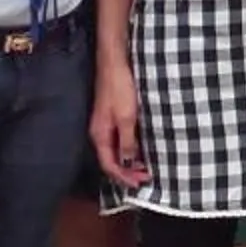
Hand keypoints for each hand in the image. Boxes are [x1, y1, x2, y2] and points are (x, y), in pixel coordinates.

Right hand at [93, 64, 146, 189]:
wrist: (115, 63)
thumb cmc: (119, 88)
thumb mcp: (126, 117)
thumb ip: (127, 141)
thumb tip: (128, 164)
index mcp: (100, 136)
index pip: (109, 165)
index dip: (124, 176)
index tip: (140, 183)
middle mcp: (100, 133)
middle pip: (111, 160)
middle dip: (127, 172)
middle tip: (146, 178)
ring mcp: (105, 125)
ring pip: (115, 151)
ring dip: (129, 161)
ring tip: (145, 167)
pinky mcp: (112, 117)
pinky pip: (118, 140)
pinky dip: (129, 148)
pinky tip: (140, 149)